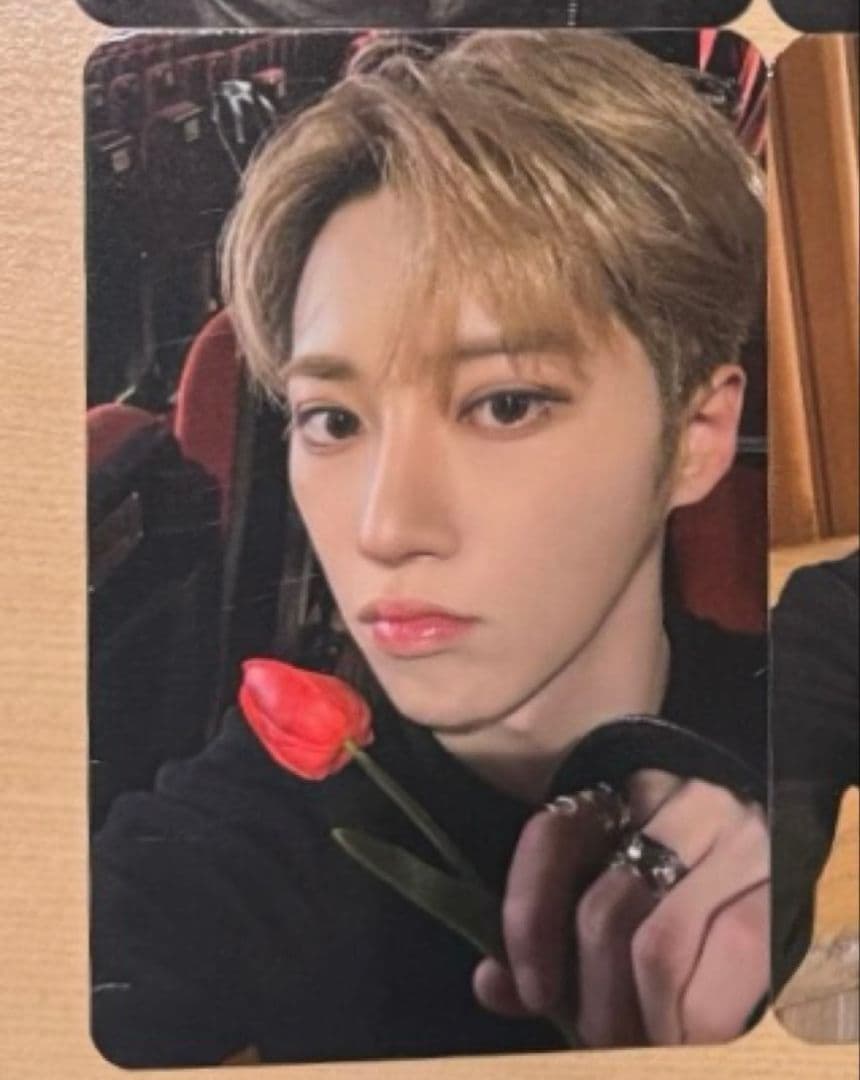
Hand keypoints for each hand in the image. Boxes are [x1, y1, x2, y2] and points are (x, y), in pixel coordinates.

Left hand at [473, 772, 769, 1046]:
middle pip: (605, 909)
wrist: (771, 871)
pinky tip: (684, 1039)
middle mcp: (676, 803)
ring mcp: (733, 838)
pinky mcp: (778, 884)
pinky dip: (697, 1020)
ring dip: (640, 1020)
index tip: (531, 991)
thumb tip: (493, 985)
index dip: (528, 917)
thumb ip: (548, 937)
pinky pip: (730, 962)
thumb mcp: (607, 896)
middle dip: (594, 1001)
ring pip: (659, 944)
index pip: (553, 837)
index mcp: (619, 795)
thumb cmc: (674, 892)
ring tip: (637, 1048)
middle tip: (598, 1043)